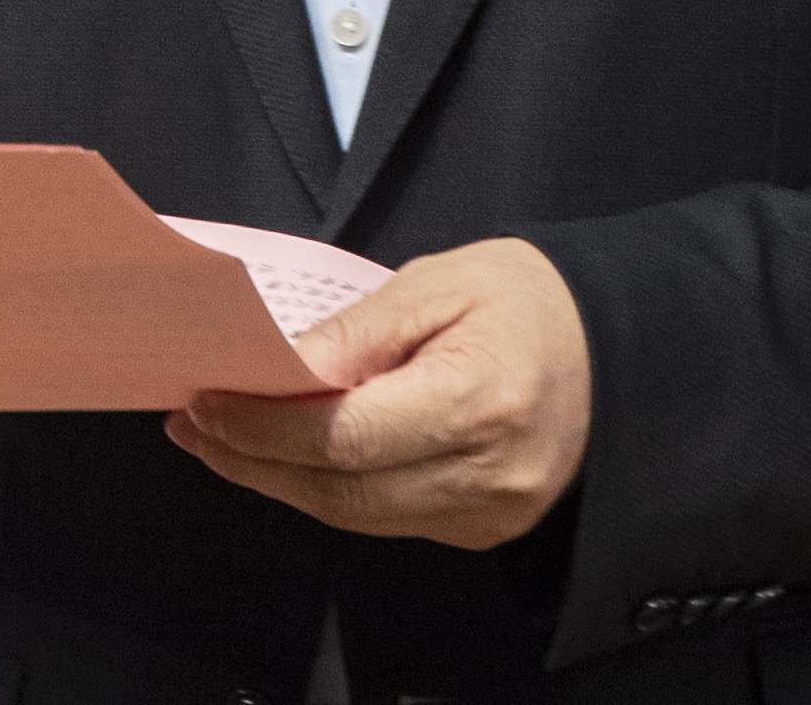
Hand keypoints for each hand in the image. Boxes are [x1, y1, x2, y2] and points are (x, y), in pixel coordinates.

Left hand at [165, 236, 590, 548]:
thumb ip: (357, 331)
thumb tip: (277, 369)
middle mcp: (489, 473)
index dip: (265, 426)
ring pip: (357, 516)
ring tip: (222, 439)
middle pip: (342, 491)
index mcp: (481, 399)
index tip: (207, 399)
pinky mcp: (484, 528)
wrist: (616, 347)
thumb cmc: (530, 299)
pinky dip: (330, 490)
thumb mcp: (441, 282)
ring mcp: (490, 512)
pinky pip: (387, 520)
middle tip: (194, 422)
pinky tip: (289, 456)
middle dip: (255, 459)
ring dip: (280, 480)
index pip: (346, 436)